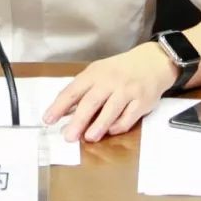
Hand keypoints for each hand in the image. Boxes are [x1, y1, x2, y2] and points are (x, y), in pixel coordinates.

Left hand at [42, 43, 177, 142]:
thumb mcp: (99, 73)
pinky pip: (129, 117)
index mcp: (95, 73)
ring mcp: (127, 91)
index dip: (59, 105)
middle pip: (91, 101)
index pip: (73, 90)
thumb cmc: (119, 70)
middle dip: (78, 120)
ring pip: (111, 110)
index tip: (48, 119)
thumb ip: (83, 91)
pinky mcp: (142, 102)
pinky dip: (119, 126)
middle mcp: (110, 81)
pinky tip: (110, 131)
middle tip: (67, 136)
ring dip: (98, 125)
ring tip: (88, 138)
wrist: (152, 62)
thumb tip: (64, 112)